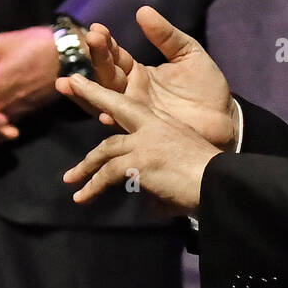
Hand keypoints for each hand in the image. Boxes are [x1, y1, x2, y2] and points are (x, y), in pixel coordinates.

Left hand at [61, 75, 220, 215]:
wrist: (221, 183)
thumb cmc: (207, 178)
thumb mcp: (180, 169)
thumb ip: (161, 179)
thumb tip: (152, 203)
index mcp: (164, 123)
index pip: (132, 105)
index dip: (110, 96)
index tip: (92, 88)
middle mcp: (154, 126)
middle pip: (115, 106)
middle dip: (90, 93)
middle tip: (66, 84)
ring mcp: (146, 141)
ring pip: (106, 148)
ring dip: (85, 166)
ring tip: (70, 180)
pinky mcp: (140, 160)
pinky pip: (108, 172)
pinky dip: (94, 185)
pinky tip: (83, 197)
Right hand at [66, 6, 236, 150]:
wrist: (224, 118)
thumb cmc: (206, 86)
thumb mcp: (188, 53)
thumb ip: (166, 35)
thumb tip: (143, 10)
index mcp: (139, 73)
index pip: (115, 56)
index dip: (105, 43)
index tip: (96, 29)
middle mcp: (131, 92)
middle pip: (105, 75)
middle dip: (95, 58)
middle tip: (89, 40)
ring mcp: (134, 112)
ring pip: (103, 101)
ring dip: (85, 93)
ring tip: (67, 82)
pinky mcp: (142, 131)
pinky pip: (122, 126)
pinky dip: (110, 119)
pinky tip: (103, 112)